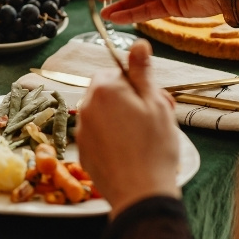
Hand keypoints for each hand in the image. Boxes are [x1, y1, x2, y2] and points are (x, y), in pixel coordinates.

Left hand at [76, 40, 182, 217]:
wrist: (140, 194)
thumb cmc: (153, 147)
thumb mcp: (155, 103)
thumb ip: (143, 72)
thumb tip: (139, 44)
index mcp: (104, 90)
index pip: (115, 72)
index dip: (136, 84)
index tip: (152, 98)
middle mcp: (86, 108)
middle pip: (107, 93)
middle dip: (129, 100)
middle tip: (155, 117)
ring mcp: (82, 132)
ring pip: (103, 115)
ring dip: (121, 119)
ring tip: (146, 137)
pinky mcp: (84, 153)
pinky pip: (99, 136)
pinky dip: (113, 139)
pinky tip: (132, 152)